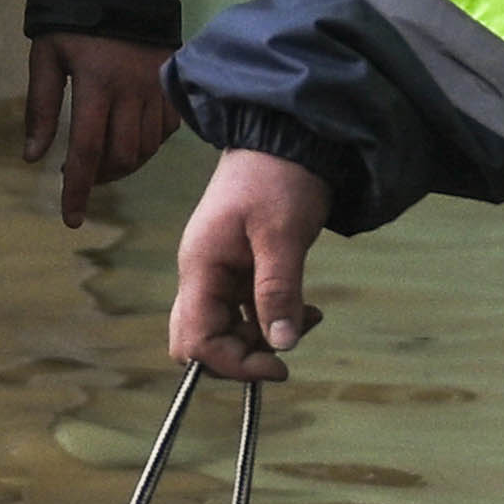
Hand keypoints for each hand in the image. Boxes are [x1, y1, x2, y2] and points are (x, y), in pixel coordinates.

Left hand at [26, 34, 173, 228]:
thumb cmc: (74, 22)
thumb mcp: (46, 57)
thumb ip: (40, 107)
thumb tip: (32, 156)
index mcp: (96, 85)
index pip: (88, 151)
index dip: (79, 189)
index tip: (71, 219)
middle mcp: (132, 92)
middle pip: (122, 157)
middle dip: (100, 177)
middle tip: (80, 174)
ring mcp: (157, 90)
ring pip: (146, 149)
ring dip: (123, 164)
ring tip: (102, 158)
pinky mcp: (172, 85)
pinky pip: (165, 131)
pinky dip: (148, 145)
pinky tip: (129, 137)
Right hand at [165, 144, 335, 376]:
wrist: (285, 137)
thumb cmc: (279, 177)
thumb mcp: (282, 234)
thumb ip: (278, 290)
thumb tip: (281, 345)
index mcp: (200, 268)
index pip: (195, 340)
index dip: (233, 363)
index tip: (279, 365)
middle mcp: (201, 275)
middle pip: (201, 341)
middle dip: (244, 355)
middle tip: (287, 346)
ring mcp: (218, 273)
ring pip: (227, 329)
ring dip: (264, 337)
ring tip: (308, 318)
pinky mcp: (240, 269)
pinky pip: (246, 311)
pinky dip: (273, 318)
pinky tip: (306, 310)